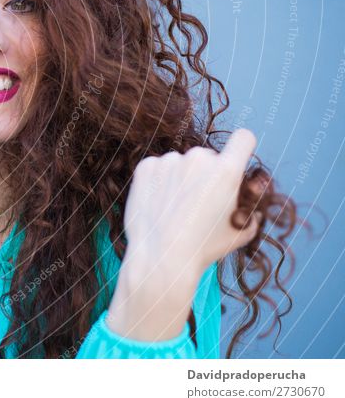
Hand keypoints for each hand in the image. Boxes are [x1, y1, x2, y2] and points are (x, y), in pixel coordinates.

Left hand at [104, 129, 261, 340]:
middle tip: (198, 204)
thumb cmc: (205, 248)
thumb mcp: (242, 231)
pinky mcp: (146, 166)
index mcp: (227, 170)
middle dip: (207, 175)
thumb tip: (250, 194)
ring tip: (176, 210)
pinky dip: (159, 182)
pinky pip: (158, 168)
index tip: (236, 157)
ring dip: (181, 179)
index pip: (244, 138)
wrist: (161, 258)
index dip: (242, 148)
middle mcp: (198, 158)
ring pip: (181, 164)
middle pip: (208, 157)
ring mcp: (169, 160)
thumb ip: (251, 206)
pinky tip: (159, 204)